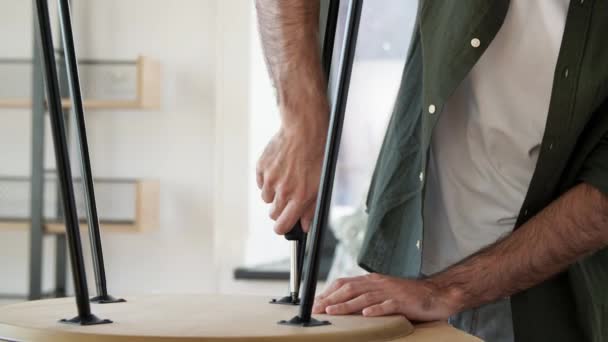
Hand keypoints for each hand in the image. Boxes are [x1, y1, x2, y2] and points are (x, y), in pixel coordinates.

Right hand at [256, 121, 325, 233]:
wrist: (304, 129)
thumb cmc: (317, 155)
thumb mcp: (321, 184)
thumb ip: (311, 208)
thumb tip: (304, 225)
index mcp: (299, 197)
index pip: (282, 225)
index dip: (283, 227)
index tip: (284, 224)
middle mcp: (283, 190)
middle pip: (273, 214)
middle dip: (280, 210)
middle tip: (289, 197)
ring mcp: (270, 178)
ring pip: (266, 198)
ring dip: (274, 193)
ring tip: (286, 178)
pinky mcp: (261, 167)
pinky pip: (260, 182)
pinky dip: (267, 180)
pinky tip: (279, 169)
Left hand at [312, 273, 461, 321]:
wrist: (437, 294)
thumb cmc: (409, 297)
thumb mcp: (384, 293)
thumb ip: (367, 295)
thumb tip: (346, 304)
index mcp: (373, 280)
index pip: (345, 283)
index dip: (329, 292)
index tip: (317, 302)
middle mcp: (379, 283)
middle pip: (350, 289)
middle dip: (332, 299)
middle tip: (318, 309)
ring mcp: (391, 292)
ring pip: (364, 297)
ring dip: (346, 305)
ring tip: (332, 312)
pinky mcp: (403, 302)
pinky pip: (388, 306)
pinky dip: (376, 310)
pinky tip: (365, 315)